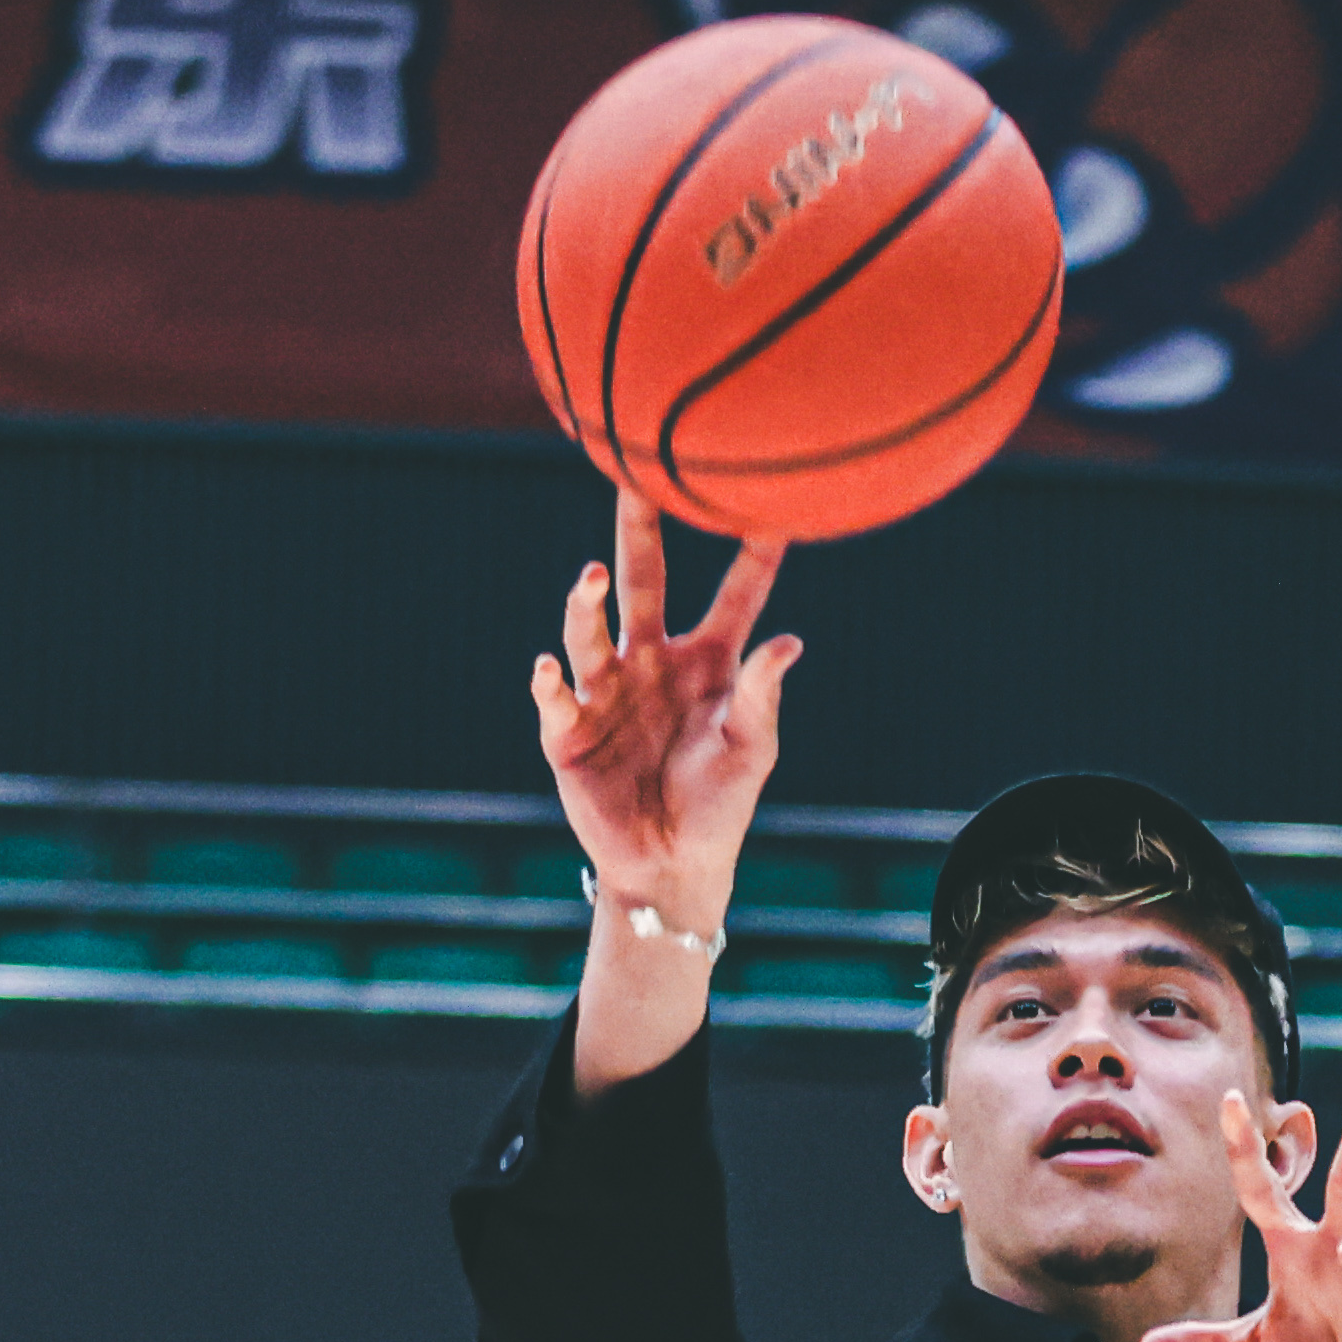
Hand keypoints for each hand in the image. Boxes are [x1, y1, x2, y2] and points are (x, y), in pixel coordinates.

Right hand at [532, 488, 798, 930]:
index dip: (754, 555)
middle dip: (638, 530)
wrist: (672, 867)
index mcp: (707, 662)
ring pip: (590, 631)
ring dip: (584, 604)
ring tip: (588, 578)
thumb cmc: (720, 807)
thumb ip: (761, 693)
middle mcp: (652, 662)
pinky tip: (550, 667)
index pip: (735, 596)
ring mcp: (607, 692)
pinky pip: (556, 698)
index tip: (772, 504)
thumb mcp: (751, 749)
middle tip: (634, 475)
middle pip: (643, 581)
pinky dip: (550, 682)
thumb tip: (790, 642)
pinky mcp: (571, 732)